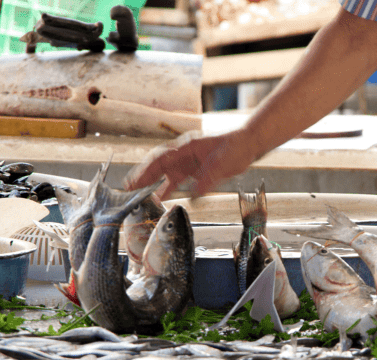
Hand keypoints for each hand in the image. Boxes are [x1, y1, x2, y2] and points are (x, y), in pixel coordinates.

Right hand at [124, 129, 256, 199]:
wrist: (248, 144)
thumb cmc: (235, 148)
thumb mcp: (223, 165)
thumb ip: (207, 180)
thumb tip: (193, 195)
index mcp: (186, 147)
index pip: (160, 159)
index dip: (146, 171)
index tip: (135, 181)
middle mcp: (183, 154)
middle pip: (157, 165)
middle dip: (142, 177)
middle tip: (128, 189)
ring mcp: (187, 161)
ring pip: (164, 173)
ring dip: (151, 184)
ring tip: (138, 195)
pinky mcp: (194, 170)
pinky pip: (176, 180)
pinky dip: (166, 188)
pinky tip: (159, 198)